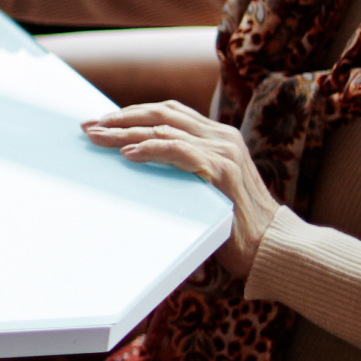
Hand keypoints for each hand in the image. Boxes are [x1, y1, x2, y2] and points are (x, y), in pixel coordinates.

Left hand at [82, 103, 280, 275]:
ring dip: (125, 132)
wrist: (272, 247)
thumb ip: (183, 173)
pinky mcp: (221, 170)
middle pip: (162, 114)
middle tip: (88, 126)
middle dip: (121, 117)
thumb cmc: (236, 226)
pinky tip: (128, 154)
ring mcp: (223, 151)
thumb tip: (138, 168)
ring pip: (164, 130)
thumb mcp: (207, 190)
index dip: (133, 114)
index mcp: (219, 138)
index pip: (170, 113)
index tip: (101, 122)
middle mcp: (222, 138)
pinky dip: (150, 150)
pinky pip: (178, 151)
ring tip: (97, 138)